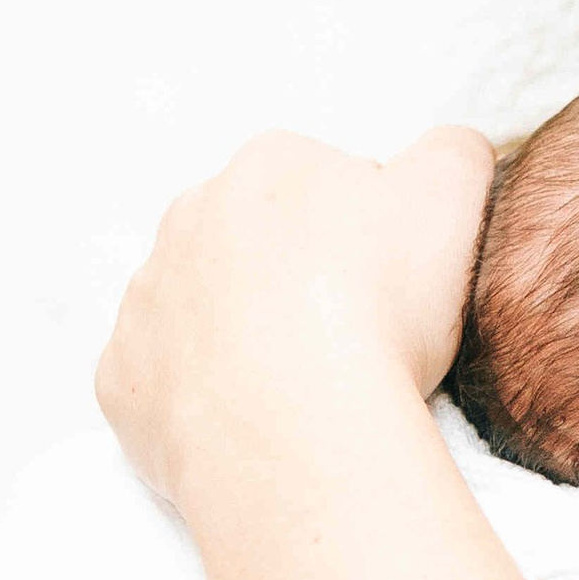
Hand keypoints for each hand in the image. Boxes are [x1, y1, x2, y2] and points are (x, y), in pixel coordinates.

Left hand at [98, 126, 493, 513]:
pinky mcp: (123, 374)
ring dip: (242, 331)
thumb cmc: (379, 307)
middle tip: (352, 334)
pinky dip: (201, 394)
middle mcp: (190, 215)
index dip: (371, 233)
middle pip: (257, 240)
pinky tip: (251, 420)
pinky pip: (162, 376)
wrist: (300, 429)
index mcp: (269, 165)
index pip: (329, 184)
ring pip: (201, 304)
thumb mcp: (455, 197)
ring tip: (303, 383)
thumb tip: (447, 150)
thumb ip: (453, 154)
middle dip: (297, 276)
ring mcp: (148, 296)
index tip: (393, 283)